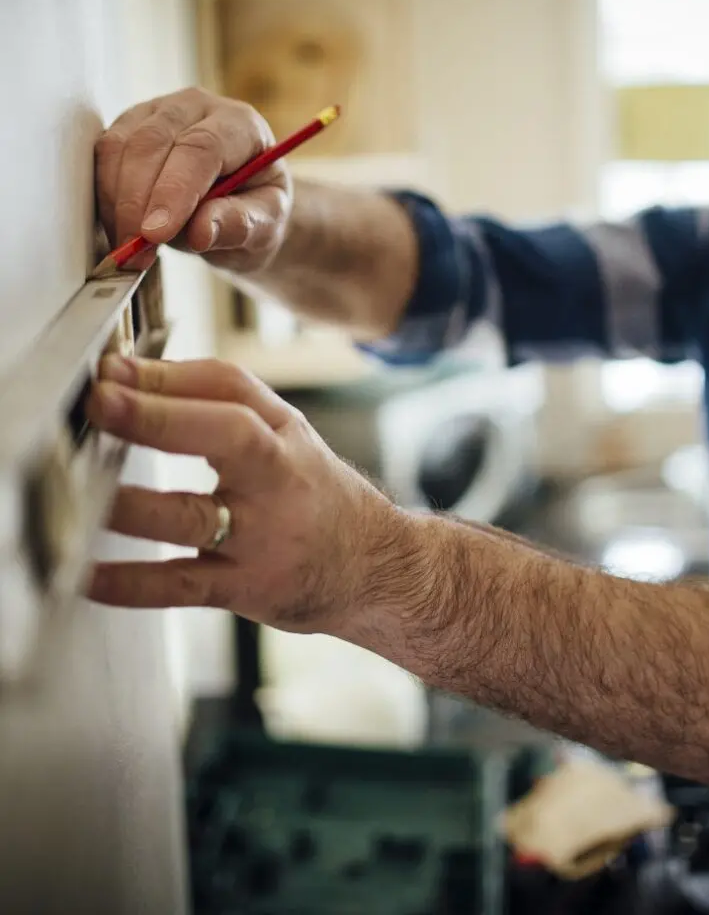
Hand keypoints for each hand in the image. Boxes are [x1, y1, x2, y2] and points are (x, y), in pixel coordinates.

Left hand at [85, 355, 409, 633]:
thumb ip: (222, 402)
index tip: (112, 369)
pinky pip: (183, 585)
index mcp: (283, 437)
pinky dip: (132, 583)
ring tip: (82, 489)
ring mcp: (264, 537)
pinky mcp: (247, 588)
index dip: (170, 376)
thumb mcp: (289, 437)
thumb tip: (132, 376)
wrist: (376, 566)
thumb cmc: (316, 494)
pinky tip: (88, 575)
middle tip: (103, 401)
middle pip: (227, 438)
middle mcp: (278, 481)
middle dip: (160, 418)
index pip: (232, 390)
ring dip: (134, 503)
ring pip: (194, 517)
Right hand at [95, 87, 292, 272]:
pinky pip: (103, 156)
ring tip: (130, 248)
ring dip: (117, 201)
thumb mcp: (266, 226)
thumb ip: (241, 225)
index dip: (175, 190)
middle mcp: (196, 107)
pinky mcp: (128, 127)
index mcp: (241, 124)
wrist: (241, 206)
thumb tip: (200, 232)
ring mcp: (157, 112)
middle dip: (138, 200)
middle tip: (136, 250)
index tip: (157, 233)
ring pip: (120, 146)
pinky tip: (119, 229)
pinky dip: (106, 196)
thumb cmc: (258, 213)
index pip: (202, 147)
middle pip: (153, 142)